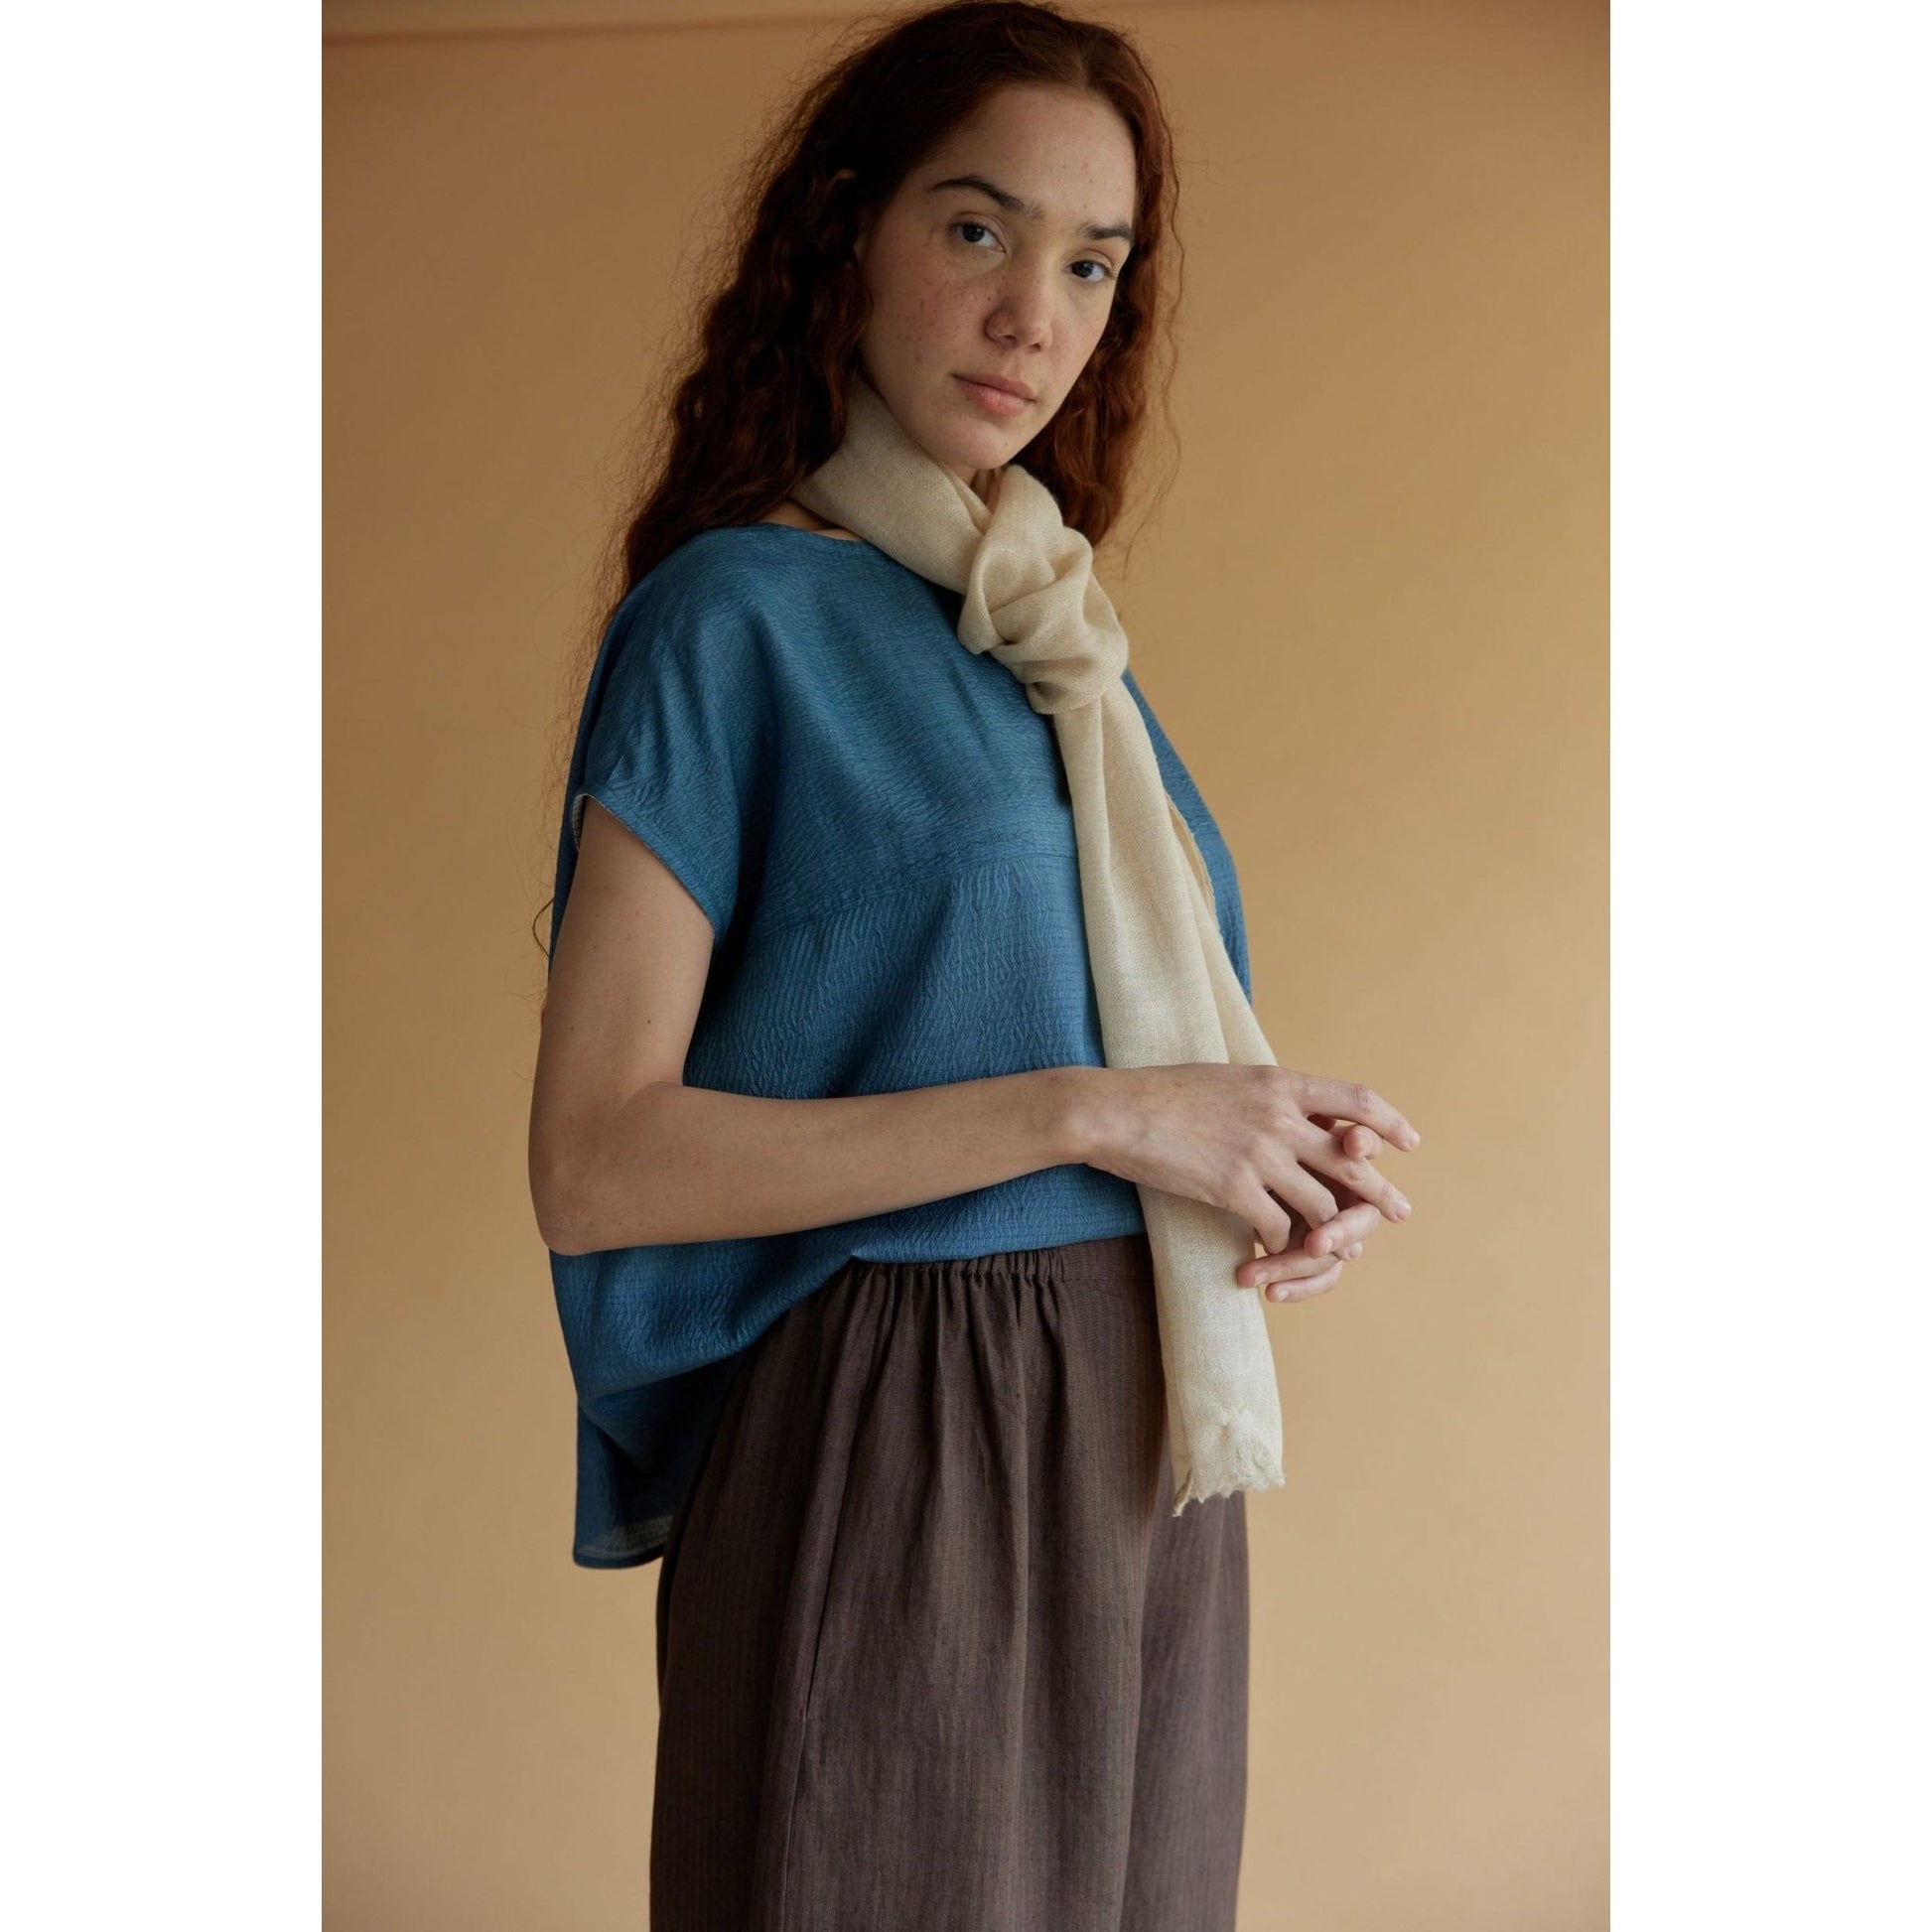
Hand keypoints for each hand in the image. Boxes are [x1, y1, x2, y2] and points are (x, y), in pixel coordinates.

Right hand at [1082, 1066, 1419, 1294]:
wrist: (1114, 1110)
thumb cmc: (1164, 1093)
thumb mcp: (1229, 1079)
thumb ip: (1268, 1094)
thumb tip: (1297, 1107)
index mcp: (1280, 1083)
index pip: (1357, 1100)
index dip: (1390, 1123)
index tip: (1408, 1143)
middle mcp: (1279, 1117)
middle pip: (1352, 1161)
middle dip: (1380, 1192)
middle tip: (1399, 1211)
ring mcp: (1259, 1154)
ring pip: (1321, 1204)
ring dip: (1332, 1233)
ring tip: (1338, 1248)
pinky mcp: (1233, 1189)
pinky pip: (1277, 1228)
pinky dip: (1282, 1247)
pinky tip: (1276, 1254)